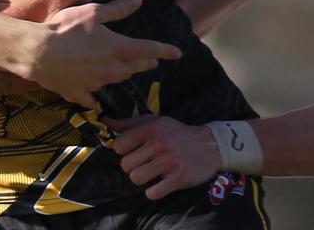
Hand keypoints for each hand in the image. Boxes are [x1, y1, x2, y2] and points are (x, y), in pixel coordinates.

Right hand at [33, 0, 180, 107]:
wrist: (38, 53)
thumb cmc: (66, 29)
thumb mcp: (93, 13)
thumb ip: (117, 9)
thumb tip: (139, 1)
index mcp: (117, 48)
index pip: (148, 49)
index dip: (165, 50)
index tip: (178, 53)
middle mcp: (111, 69)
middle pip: (134, 67)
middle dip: (144, 63)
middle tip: (151, 61)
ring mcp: (95, 83)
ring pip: (115, 80)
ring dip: (122, 74)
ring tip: (124, 71)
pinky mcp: (77, 93)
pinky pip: (89, 98)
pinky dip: (92, 97)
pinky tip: (92, 99)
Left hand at [105, 114, 220, 199]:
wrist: (209, 145)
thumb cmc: (176, 133)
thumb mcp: (154, 122)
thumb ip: (128, 123)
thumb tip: (104, 121)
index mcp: (150, 129)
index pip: (119, 145)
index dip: (123, 150)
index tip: (132, 150)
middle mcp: (158, 144)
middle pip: (125, 165)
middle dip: (131, 166)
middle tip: (143, 163)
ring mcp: (168, 162)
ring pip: (136, 178)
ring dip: (141, 179)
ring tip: (150, 173)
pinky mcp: (178, 179)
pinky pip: (153, 193)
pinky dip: (154, 191)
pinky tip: (160, 184)